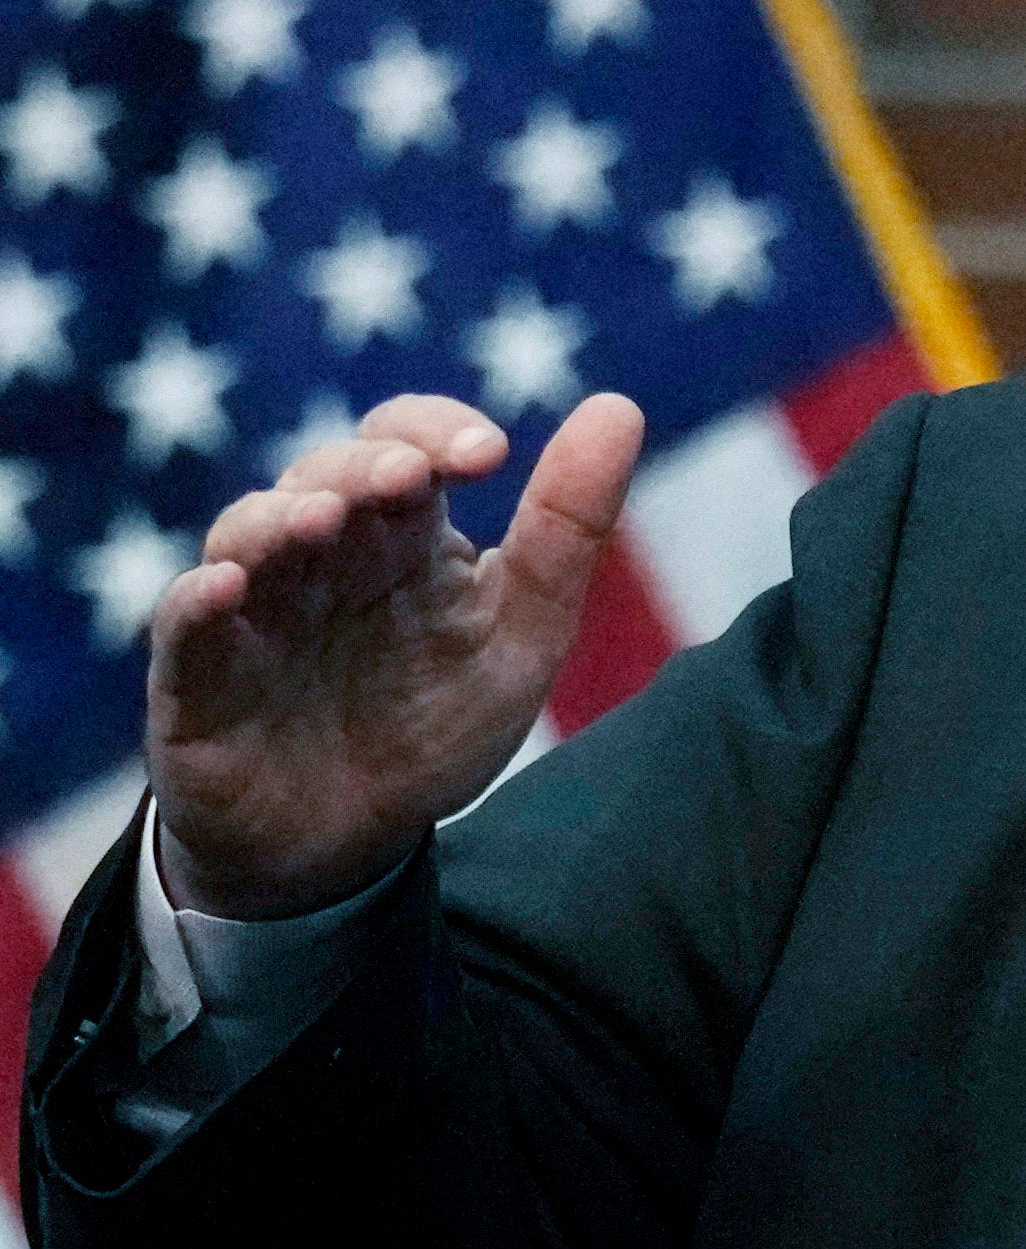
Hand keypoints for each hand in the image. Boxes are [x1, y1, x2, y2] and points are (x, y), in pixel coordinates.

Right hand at [146, 391, 645, 919]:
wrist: (351, 842)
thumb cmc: (433, 724)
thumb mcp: (522, 632)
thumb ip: (567, 528)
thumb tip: (618, 407)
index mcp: (400, 534)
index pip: (403, 442)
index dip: (434, 430)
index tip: (488, 453)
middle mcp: (319, 553)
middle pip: (327, 475)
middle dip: (363, 468)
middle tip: (407, 478)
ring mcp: (253, 606)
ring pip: (248, 532)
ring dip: (281, 518)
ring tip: (322, 521)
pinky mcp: (195, 676)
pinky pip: (183, 624)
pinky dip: (198, 599)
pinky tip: (227, 587)